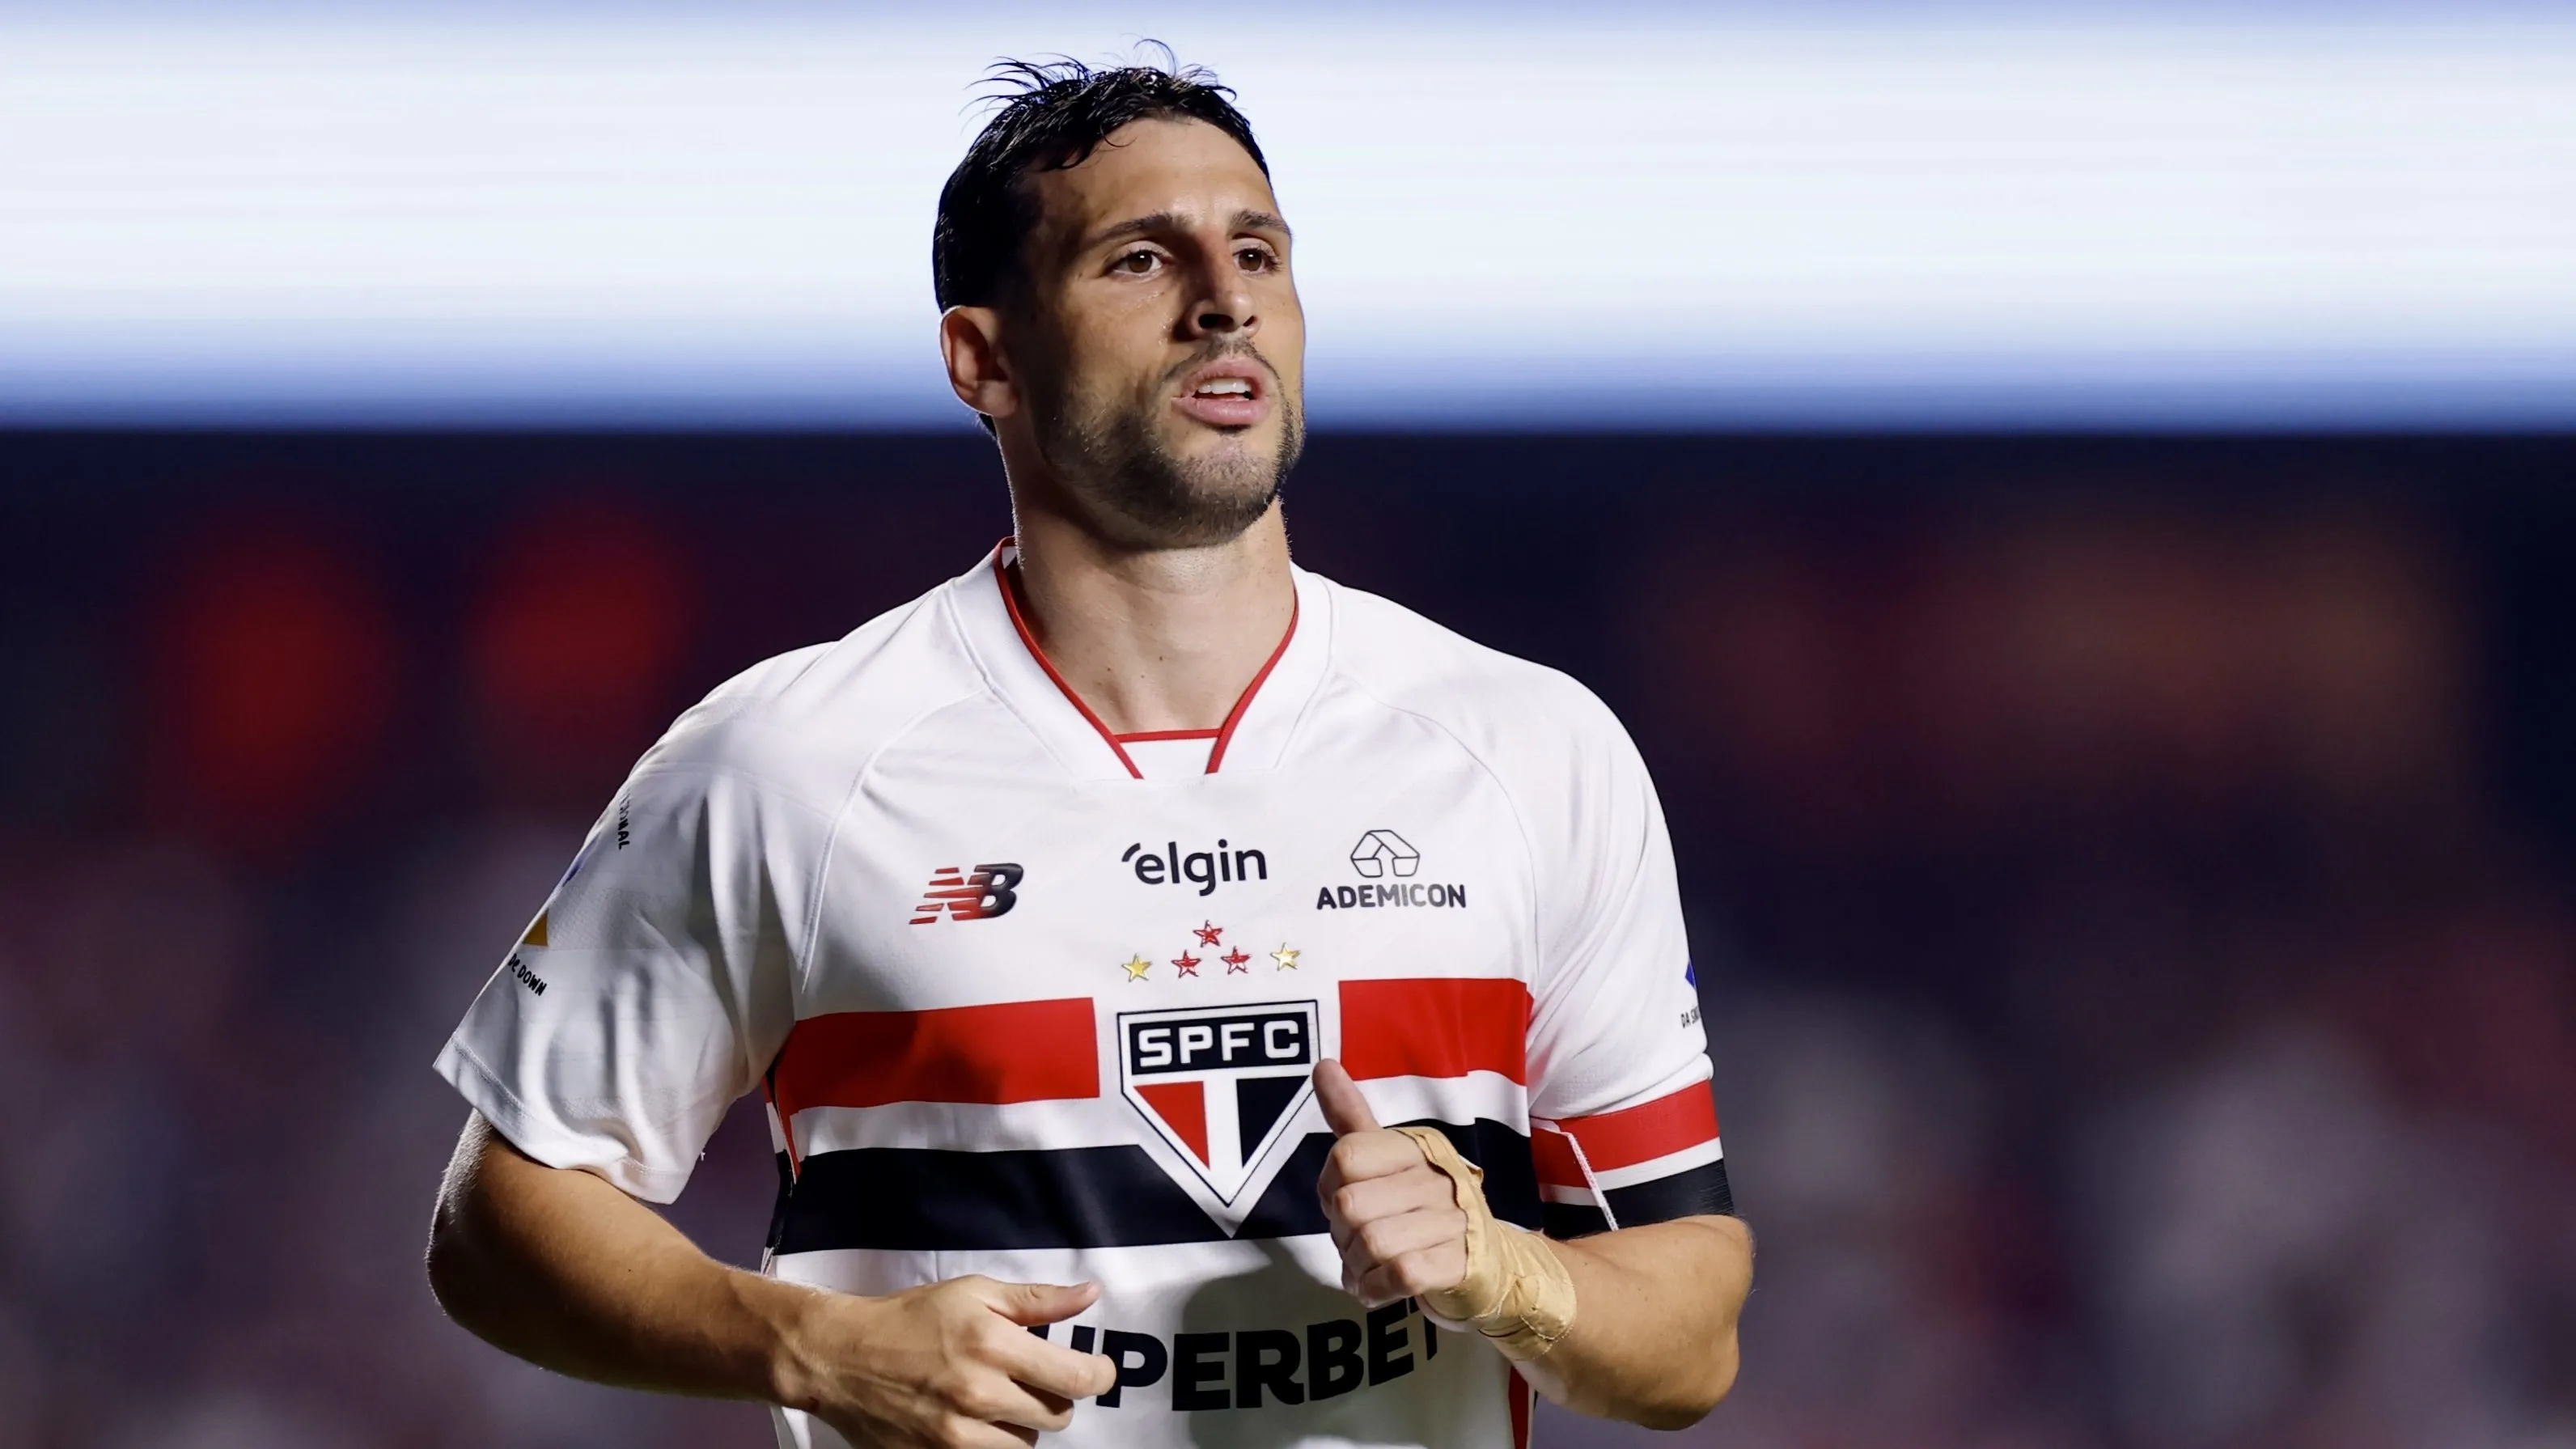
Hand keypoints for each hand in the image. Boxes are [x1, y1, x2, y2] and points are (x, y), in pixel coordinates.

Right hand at [779, 1275, 1116, 1448]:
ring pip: (1028, 1444)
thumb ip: (1038, 1301)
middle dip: (1054, 1396)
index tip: (1097, 1371)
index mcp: (994, 1345)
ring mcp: (957, 1435)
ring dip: (1022, 1424)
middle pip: (1058, 1416)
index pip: (1077, 1378)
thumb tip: (1090, 1294)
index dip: (1099, 1376)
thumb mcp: (974, 1293)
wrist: (841, 1357)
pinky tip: (973, 1420)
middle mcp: (980, 1394)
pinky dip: (992, 1443)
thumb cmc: (909, 1319)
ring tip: (995, 1398)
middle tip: (1029, 1377)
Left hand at [1313, 1058, 1470, 1307]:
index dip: (1329, 1190)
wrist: (1491, 1265)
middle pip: (1350, 1206)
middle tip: (1357, 1245)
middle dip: (1341, 1237)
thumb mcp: (1388, 1161)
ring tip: (1369, 1268)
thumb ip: (1351, 1116)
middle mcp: (1437, 1176)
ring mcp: (1453, 1220)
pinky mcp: (1461, 1263)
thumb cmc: (1424, 1212)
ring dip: (1357, 1268)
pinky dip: (1377, 1289)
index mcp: (1415, 1146)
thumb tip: (1321, 1064)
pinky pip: (1401, 1274)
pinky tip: (1379, 1289)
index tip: (1344, 1203)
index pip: (1345, 1156)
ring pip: (1371, 1242)